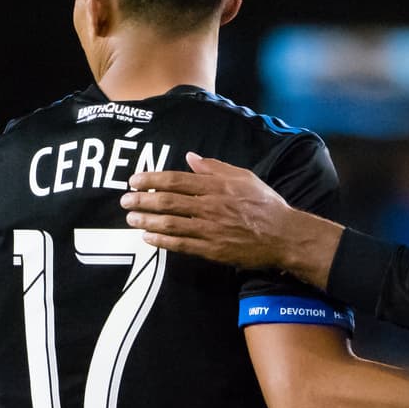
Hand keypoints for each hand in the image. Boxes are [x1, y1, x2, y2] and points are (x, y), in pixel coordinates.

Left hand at [122, 153, 295, 268]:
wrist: (283, 235)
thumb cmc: (265, 204)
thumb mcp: (244, 177)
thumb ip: (216, 167)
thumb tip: (191, 158)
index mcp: (217, 186)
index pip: (176, 180)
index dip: (151, 180)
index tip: (134, 180)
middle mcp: (210, 206)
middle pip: (167, 201)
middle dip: (142, 201)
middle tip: (124, 201)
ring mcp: (210, 229)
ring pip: (170, 224)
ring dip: (146, 221)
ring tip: (130, 219)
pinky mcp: (212, 250)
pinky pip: (181, 245)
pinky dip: (161, 242)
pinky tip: (148, 239)